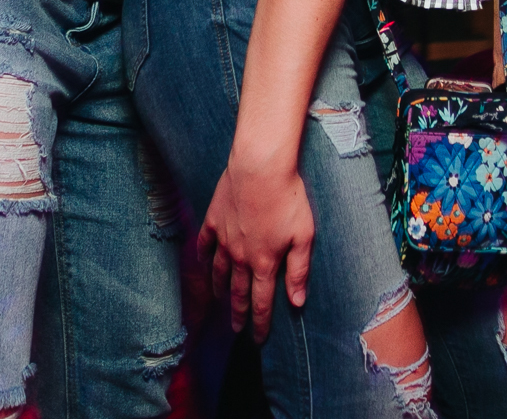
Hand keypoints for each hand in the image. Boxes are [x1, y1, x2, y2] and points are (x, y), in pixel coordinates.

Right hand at [200, 161, 314, 342]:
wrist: (260, 167)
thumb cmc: (288, 198)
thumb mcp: (303, 235)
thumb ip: (299, 270)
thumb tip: (296, 301)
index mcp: (265, 262)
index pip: (261, 302)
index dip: (259, 323)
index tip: (257, 339)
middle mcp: (241, 256)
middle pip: (238, 291)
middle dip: (238, 313)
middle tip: (236, 329)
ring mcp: (224, 238)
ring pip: (219, 272)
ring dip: (220, 290)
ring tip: (220, 301)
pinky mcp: (214, 219)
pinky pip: (204, 244)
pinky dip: (203, 257)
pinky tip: (202, 265)